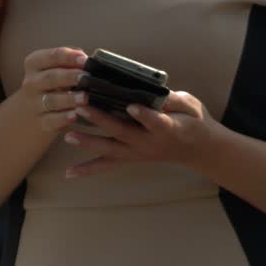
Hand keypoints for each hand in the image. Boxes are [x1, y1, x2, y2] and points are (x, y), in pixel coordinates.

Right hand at [19, 46, 88, 132]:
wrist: (26, 117)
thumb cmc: (48, 87)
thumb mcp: (52, 70)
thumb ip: (68, 62)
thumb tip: (86, 58)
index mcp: (34, 64)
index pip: (50, 56)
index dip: (68, 57)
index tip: (84, 59)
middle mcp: (31, 83)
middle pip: (51, 77)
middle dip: (69, 76)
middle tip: (87, 76)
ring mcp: (34, 104)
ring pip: (52, 100)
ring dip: (69, 98)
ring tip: (84, 97)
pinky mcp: (40, 123)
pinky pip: (52, 120)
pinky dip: (63, 118)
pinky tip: (74, 115)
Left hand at [62, 90, 222, 177]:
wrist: (197, 148)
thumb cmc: (193, 121)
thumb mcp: (191, 106)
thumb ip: (175, 101)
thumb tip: (156, 92)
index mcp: (169, 128)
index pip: (157, 122)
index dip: (145, 115)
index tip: (132, 106)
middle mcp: (150, 143)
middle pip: (123, 132)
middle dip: (101, 119)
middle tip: (82, 106)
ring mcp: (138, 152)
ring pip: (110, 148)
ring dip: (88, 141)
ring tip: (68, 135)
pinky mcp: (130, 157)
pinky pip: (107, 165)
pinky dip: (88, 169)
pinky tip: (69, 173)